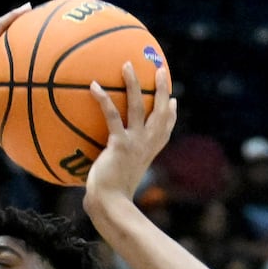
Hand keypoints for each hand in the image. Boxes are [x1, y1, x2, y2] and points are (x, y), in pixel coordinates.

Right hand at [0, 3, 31, 142]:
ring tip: (33, 10)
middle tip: (33, 30)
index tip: (26, 56)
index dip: (12, 58)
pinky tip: (28, 8)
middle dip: (16, 36)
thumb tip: (19, 143)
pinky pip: (0, 25)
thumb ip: (5, 127)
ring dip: (16, 20)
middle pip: (1, 44)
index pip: (0, 64)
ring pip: (1, 29)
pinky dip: (13, 16)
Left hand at [84, 61, 176, 201]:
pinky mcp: (120, 143)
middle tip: (160, 69)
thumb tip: (104, 164)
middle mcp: (148, 143)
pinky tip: (94, 86)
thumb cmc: (111, 196)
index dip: (171, 113)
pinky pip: (112, 115)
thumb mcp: (119, 177)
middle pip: (161, 110)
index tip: (173, 100)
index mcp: (150, 151)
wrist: (110, 204)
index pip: (166, 128)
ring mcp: (136, 142)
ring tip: (127, 64)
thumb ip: (116, 166)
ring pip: (139, 105)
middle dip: (162, 88)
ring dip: (133, 83)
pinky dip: (103, 99)